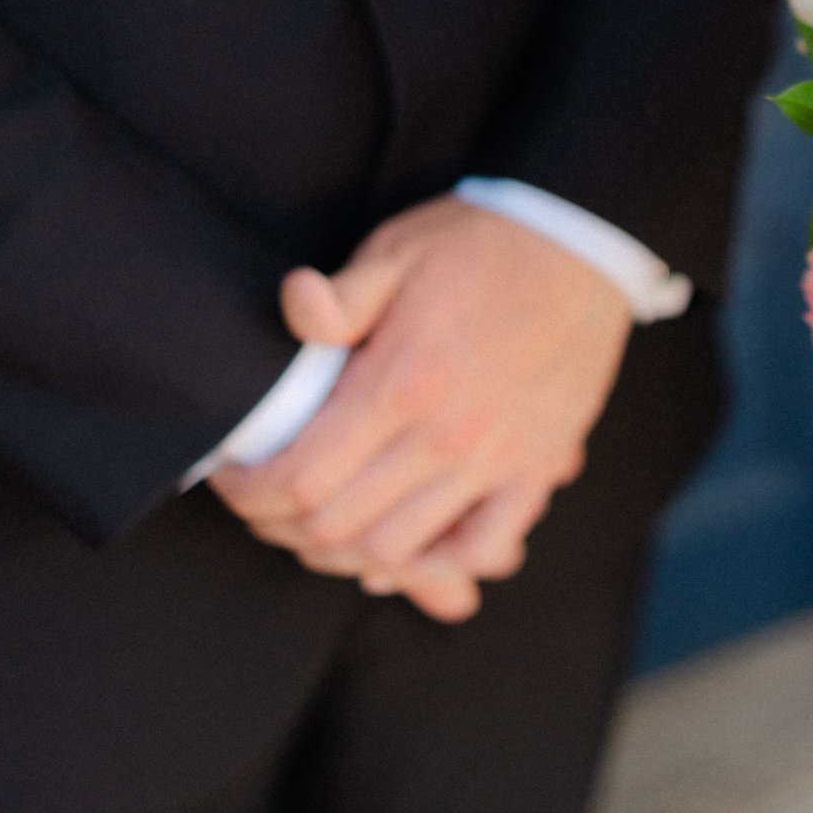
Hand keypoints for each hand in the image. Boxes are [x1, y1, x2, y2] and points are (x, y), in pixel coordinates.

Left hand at [209, 195, 631, 619]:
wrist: (580, 245)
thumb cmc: (481, 245)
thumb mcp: (396, 251)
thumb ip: (340, 295)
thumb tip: (294, 306)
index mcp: (401, 383)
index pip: (301, 476)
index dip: (250, 492)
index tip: (232, 479)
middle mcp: (447, 436)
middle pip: (337, 527)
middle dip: (280, 527)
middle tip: (261, 506)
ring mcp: (496, 461)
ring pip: (398, 551)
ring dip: (343, 554)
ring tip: (316, 529)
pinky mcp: (535, 469)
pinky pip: (485, 549)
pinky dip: (438, 567)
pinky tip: (405, 555)